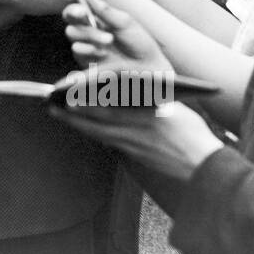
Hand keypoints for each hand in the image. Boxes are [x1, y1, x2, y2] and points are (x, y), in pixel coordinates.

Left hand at [49, 92, 221, 181]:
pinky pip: (106, 140)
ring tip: (56, 111)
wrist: (203, 166)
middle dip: (71, 111)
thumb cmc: (192, 134)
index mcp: (146, 116)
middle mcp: (135, 132)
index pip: (110, 105)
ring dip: (75, 121)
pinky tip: (81, 126)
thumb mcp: (173, 109)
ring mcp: (132, 145)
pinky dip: (91, 131)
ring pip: (97, 131)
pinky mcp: (133, 155)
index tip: (68, 91)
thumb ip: (149, 99)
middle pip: (96, 120)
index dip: (86, 99)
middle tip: (50, 101)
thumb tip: (127, 88)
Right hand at [61, 0, 171, 75]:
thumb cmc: (138, 42)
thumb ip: (104, 10)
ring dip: (89, 34)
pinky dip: (89, 49)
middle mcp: (89, 27)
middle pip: (68, 15)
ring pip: (71, 31)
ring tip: (109, 40)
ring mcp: (85, 43)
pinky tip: (103, 53)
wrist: (145, 67)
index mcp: (98, 15)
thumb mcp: (125, 22)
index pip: (78, 2)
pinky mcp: (84, 58)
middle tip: (83, 12)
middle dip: (74, 11)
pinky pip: (76, 49)